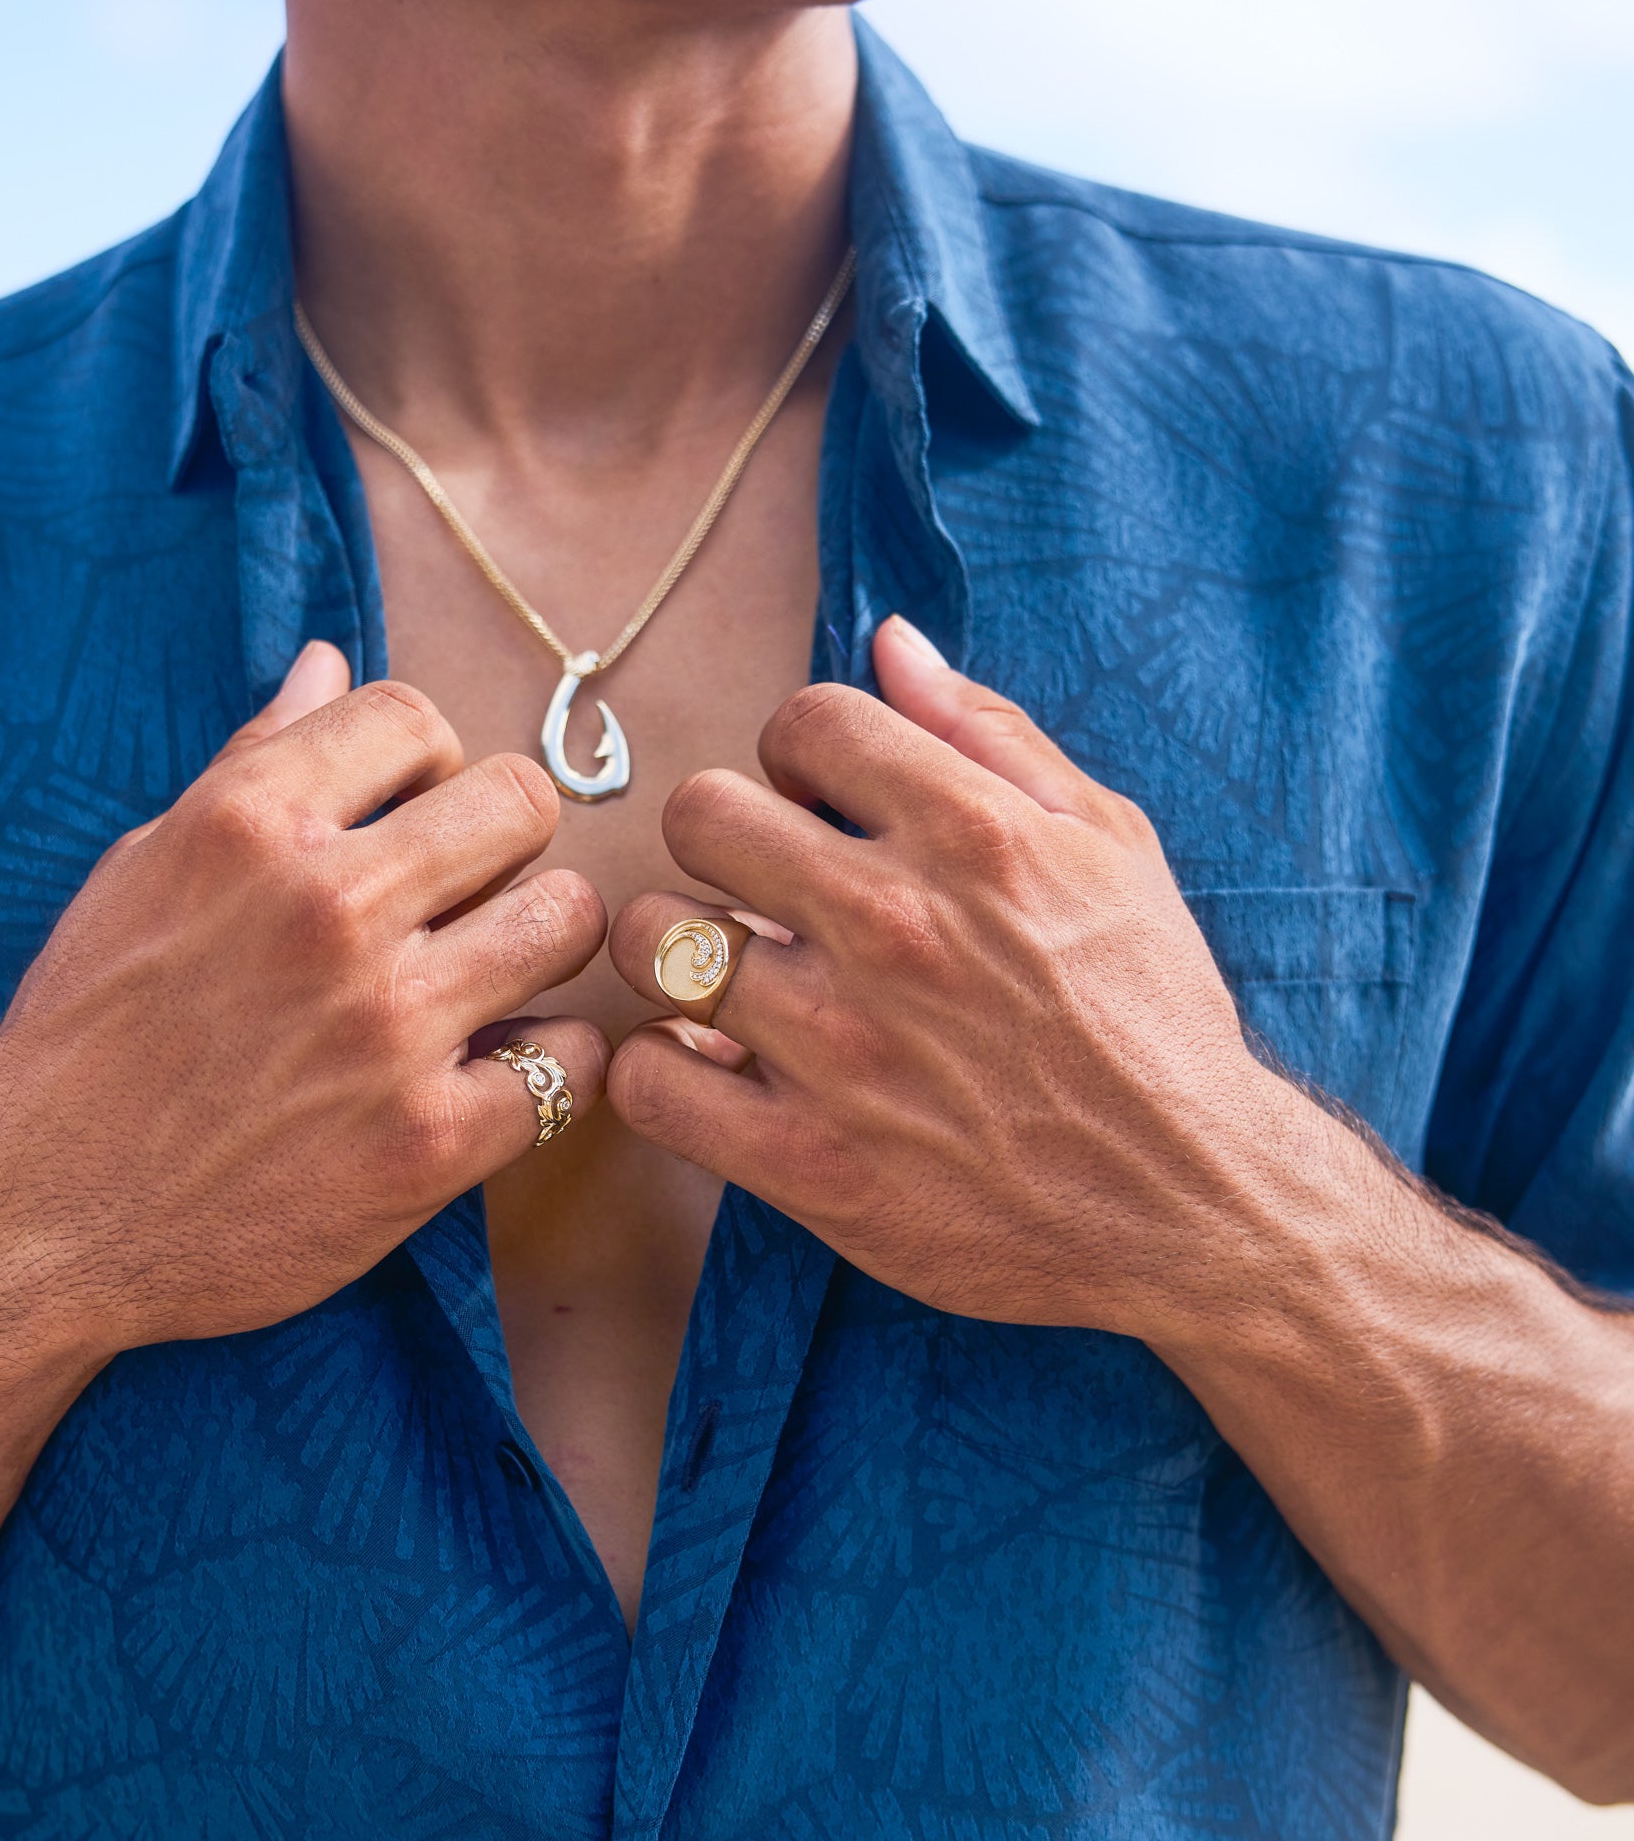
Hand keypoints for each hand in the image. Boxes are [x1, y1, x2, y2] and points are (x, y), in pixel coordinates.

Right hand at [0, 642, 607, 1354]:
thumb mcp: (141, 872)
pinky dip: (549, 1071)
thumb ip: (251, 763)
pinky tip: (495, 1078)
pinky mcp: (428, 1143)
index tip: (414, 815)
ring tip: (489, 982)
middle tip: (468, 899)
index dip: (431, 762)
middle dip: (507, 842)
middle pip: (523, 801)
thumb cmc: (84, 1039)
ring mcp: (387, 1028)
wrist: (37, 1220)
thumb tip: (326, 660)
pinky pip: (572, 1065)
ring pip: (569, 919)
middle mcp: (329, 908)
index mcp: (249, 823)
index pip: (415, 715)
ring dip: (540, 945)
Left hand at [606, 616, 1277, 1338]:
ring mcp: (841, 1050)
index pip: (803, 720)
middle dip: (722, 835)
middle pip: (697, 813)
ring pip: (654, 942)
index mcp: (972, 836)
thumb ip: (990, 734)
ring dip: (680, 951)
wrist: (1190, 1200)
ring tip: (730, 977)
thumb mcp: (1109, 847)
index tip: (819, 803)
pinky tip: (712, 1068)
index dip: (799, 753)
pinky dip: (663, 1072)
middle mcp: (895, 928)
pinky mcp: (808, 1162)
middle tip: (761, 886)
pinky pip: (650, 1084)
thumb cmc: (1152, 1014)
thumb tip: (887, 640)